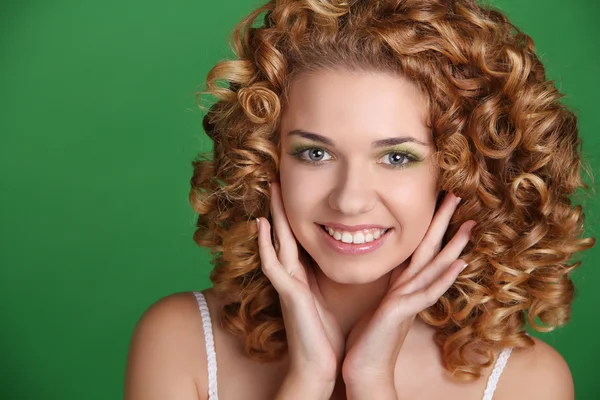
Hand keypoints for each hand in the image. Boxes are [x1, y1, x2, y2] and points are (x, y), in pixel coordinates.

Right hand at [257, 182, 343, 391]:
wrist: (320, 366)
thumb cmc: (327, 335)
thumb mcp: (333, 297)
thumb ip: (334, 276)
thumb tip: (354, 253)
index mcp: (303, 275)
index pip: (298, 238)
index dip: (295, 215)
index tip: (297, 191)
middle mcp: (291, 276)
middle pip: (285, 233)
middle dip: (282, 207)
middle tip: (278, 179)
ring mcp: (286, 284)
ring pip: (277, 242)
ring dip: (273, 216)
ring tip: (272, 190)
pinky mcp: (287, 294)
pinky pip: (272, 264)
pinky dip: (265, 245)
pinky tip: (261, 225)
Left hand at [342, 193, 474, 387]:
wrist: (363, 370)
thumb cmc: (367, 338)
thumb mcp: (377, 304)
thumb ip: (387, 286)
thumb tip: (388, 269)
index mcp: (401, 285)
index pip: (418, 249)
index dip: (429, 226)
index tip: (438, 202)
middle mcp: (409, 290)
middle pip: (431, 251)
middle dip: (444, 224)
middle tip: (459, 197)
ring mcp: (409, 301)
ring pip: (434, 267)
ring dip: (453, 246)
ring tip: (470, 225)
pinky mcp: (402, 312)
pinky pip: (427, 292)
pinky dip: (443, 278)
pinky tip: (459, 264)